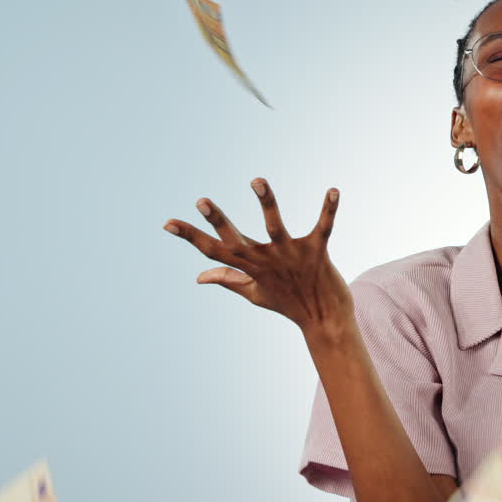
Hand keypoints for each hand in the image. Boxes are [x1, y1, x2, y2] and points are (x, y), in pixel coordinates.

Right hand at [163, 178, 353, 336]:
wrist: (325, 320)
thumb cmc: (288, 303)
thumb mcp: (254, 294)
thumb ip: (229, 280)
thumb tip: (199, 276)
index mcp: (250, 268)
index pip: (214, 252)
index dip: (191, 237)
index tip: (168, 223)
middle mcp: (267, 261)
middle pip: (237, 240)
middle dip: (218, 221)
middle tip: (201, 201)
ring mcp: (291, 256)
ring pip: (276, 227)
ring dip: (267, 203)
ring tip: (257, 181)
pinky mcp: (317, 253)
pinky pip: (323, 228)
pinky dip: (329, 210)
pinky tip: (334, 190)